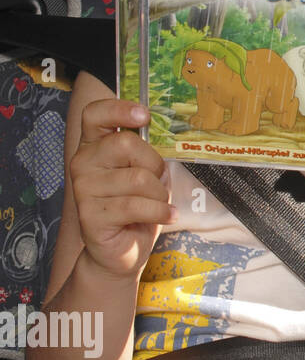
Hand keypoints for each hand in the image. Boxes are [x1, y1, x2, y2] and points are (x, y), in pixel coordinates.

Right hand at [70, 98, 173, 279]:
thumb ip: (146, 151)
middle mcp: (83, 163)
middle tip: (156, 182)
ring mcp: (83, 189)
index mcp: (94, 146)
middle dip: (154, 164)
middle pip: (126, 145)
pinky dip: (160, 211)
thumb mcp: (145, 172)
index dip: (118, 109)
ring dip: (159, 194)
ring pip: (139, 179)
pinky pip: (137, 205)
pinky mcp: (91, 215)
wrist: (121, 250)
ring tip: (156, 205)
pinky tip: (166, 216)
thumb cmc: (137, 206)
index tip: (143, 116)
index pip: (95, 114)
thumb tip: (162, 130)